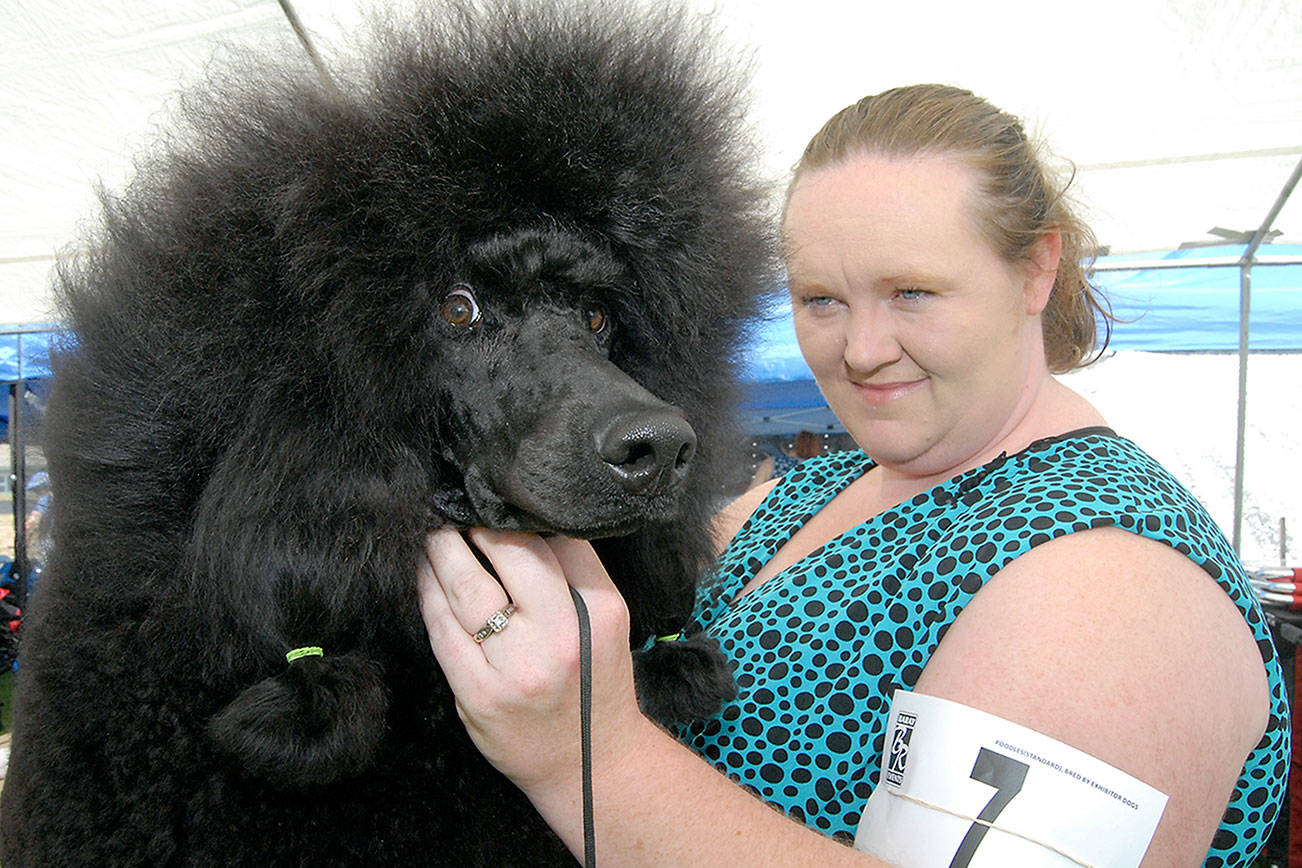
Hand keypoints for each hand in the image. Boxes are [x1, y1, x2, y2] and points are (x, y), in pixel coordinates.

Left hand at [417, 528, 644, 796]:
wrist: (590, 765)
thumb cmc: (595, 683)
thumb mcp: (606, 621)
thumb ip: (576, 569)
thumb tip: (526, 514)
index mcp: (600, 609)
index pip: (557, 538)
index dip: (521, 511)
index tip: (496, 498)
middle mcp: (561, 636)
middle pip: (509, 553)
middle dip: (475, 523)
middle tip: (455, 508)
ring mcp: (517, 667)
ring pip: (466, 587)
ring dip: (441, 551)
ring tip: (433, 533)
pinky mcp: (478, 694)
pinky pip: (442, 630)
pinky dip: (428, 595)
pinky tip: (424, 576)